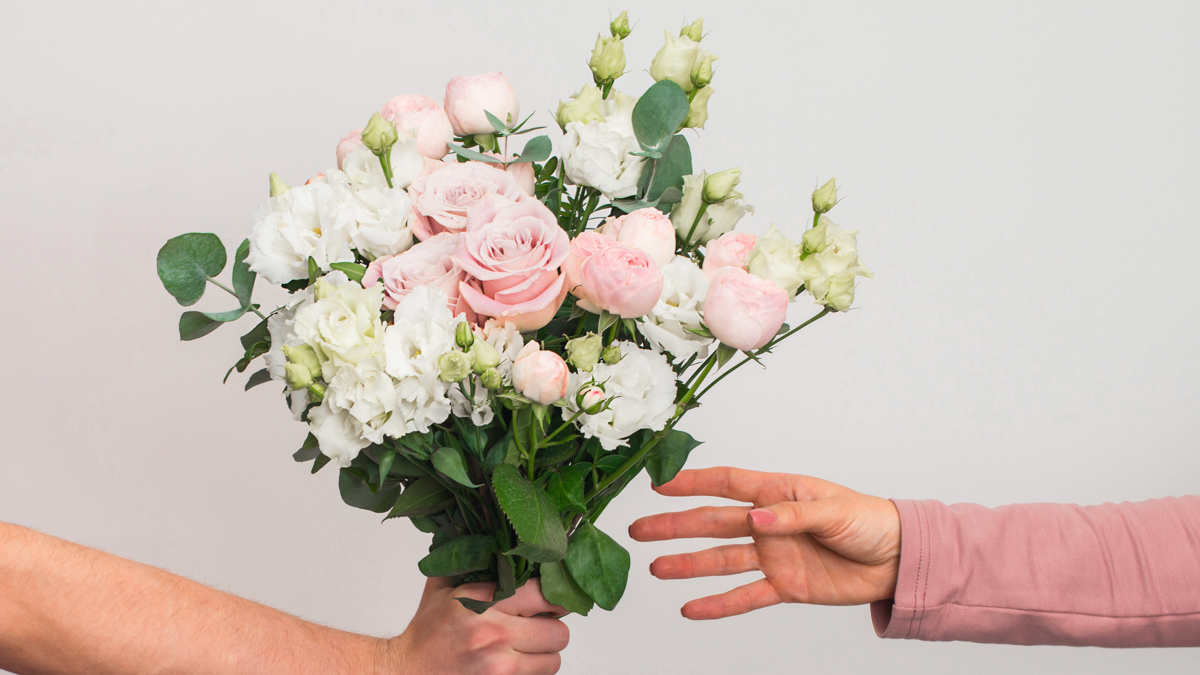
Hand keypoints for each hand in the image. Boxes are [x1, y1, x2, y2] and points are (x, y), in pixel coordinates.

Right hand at [384, 577, 569, 674]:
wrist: (404, 672)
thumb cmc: (426, 633)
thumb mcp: (443, 588)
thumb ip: (471, 563)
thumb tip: (494, 533)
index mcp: (480, 600)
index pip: (541, 594)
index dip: (554, 596)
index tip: (553, 599)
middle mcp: (492, 632)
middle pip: (558, 631)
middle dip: (551, 629)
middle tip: (540, 627)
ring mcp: (497, 664)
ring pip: (553, 659)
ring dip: (544, 654)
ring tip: (527, 648)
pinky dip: (532, 672)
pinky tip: (515, 663)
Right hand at [628, 466, 900, 619]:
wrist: (899, 560)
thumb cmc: (870, 521)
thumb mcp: (834, 510)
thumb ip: (792, 515)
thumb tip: (755, 519)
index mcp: (778, 493)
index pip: (726, 484)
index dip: (692, 483)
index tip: (658, 484)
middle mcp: (768, 523)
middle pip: (712, 524)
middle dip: (675, 525)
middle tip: (640, 529)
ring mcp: (774, 555)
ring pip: (721, 560)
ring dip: (688, 564)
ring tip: (655, 568)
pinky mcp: (784, 586)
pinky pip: (745, 596)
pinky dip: (718, 604)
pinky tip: (691, 608)